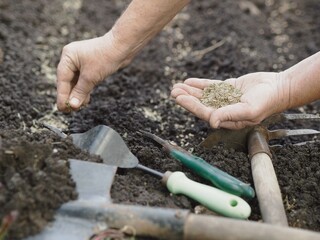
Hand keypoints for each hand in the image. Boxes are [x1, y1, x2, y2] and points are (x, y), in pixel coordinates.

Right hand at [56, 32, 130, 111]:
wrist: (123, 47)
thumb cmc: (106, 57)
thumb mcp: (91, 77)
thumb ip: (80, 92)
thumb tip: (72, 105)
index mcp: (68, 57)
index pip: (62, 79)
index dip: (62, 95)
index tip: (62, 108)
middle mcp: (72, 58)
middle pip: (68, 81)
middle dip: (70, 96)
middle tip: (69, 111)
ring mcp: (81, 62)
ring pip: (76, 82)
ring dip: (77, 95)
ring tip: (78, 108)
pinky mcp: (90, 66)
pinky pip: (84, 81)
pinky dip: (84, 90)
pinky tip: (85, 100)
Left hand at [171, 72, 288, 129]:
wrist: (279, 88)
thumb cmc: (266, 102)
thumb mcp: (248, 110)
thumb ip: (229, 115)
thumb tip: (211, 122)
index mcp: (227, 119)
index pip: (204, 112)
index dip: (190, 105)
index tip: (179, 97)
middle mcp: (224, 110)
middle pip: (201, 104)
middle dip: (186, 98)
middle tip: (173, 91)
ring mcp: (225, 98)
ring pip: (204, 95)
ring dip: (190, 91)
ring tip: (176, 86)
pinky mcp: (229, 88)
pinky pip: (211, 86)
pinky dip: (200, 84)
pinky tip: (189, 81)